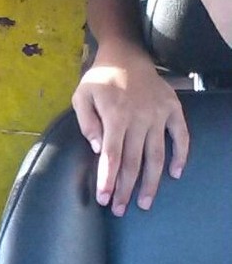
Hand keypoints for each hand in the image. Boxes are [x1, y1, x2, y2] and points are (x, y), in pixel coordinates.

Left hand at [72, 46, 188, 215]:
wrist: (126, 54)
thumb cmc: (100, 78)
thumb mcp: (82, 95)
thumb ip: (86, 122)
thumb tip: (97, 148)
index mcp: (115, 115)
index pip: (111, 155)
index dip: (108, 179)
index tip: (104, 199)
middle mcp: (139, 118)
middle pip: (133, 161)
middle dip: (126, 188)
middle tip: (120, 209)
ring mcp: (158, 115)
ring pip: (156, 155)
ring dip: (151, 181)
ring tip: (145, 202)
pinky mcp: (173, 110)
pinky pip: (181, 136)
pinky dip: (180, 156)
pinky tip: (175, 174)